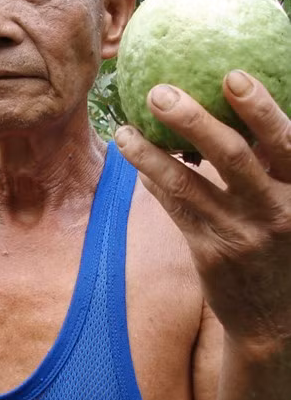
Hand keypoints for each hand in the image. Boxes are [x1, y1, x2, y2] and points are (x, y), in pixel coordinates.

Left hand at [115, 69, 290, 350]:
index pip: (287, 142)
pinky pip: (175, 208)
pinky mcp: (209, 252)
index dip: (261, 109)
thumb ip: (277, 166)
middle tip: (160, 91)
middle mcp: (275, 209)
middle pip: (232, 156)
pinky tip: (136, 156)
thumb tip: (242, 112)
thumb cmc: (288, 248)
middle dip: (194, 119)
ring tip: (125, 128)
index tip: (233, 76)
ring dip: (151, 153)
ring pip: (187, 184)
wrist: (278, 323)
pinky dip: (155, 179)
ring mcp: (239, 232)